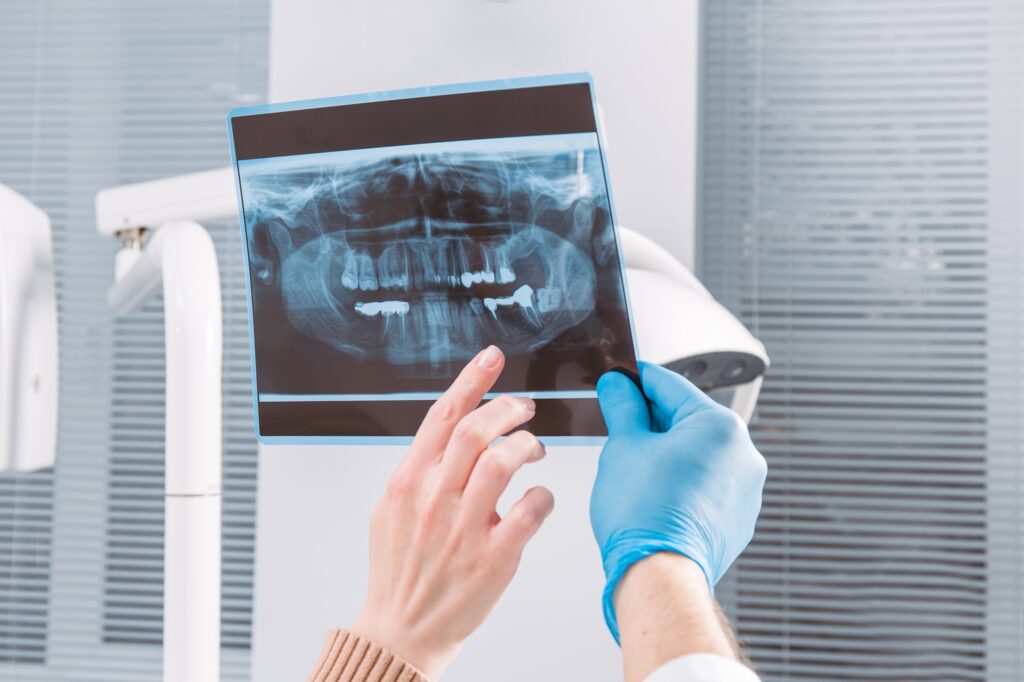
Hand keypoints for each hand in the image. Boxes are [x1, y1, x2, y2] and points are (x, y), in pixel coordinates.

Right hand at [352, 346, 553, 679]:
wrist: (401, 630)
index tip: (492, 357)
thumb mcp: (392, 510)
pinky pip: (530, 511)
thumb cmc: (400, 570)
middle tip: (525, 406)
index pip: (442, 415)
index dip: (471, 380)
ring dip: (527, 445)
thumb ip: (420, 470)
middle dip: (508, 407)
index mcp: (408, 481)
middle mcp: (433, 499)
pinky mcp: (493, 559)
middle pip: (475, 430)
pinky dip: (542, 496)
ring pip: (502, 462)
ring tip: (533, 449)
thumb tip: (450, 433)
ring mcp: (462, 529)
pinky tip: (539, 499)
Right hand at [590, 362, 766, 642]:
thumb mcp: (624, 446)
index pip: (670, 386)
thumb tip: (618, 386)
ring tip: (632, 465)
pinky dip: (681, 481)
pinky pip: (706, 485)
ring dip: (666, 451)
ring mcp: (744, 490)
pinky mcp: (737, 518)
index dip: (637, 379)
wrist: (659, 576)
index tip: (619, 378)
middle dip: (651, 419)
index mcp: (720, 427)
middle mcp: (743, 455)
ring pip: (698, 454)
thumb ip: (623, 407)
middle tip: (618, 421)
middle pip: (687, 420)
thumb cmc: (645, 515)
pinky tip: (652, 492)